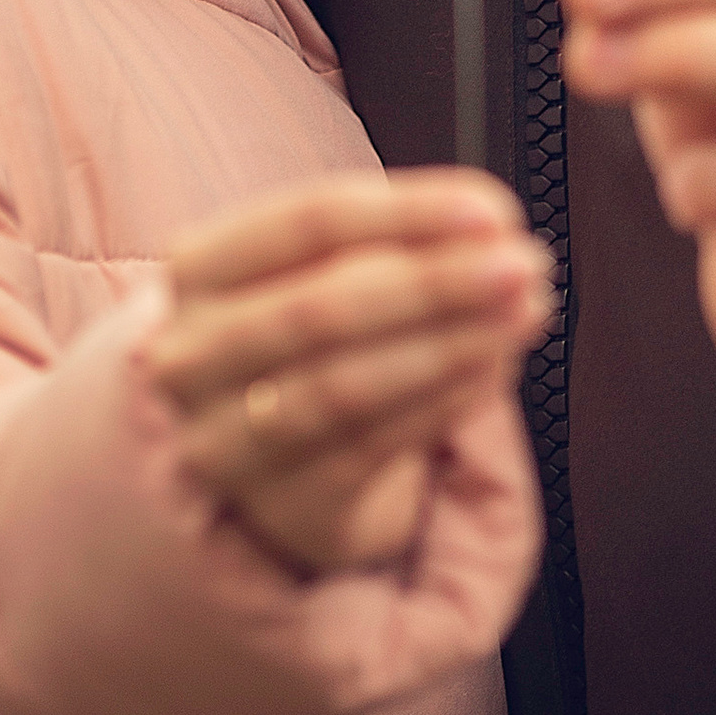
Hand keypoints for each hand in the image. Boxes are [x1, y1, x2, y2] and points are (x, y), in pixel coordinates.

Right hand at [147, 171, 551, 576]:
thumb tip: (490, 230)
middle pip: (325, 305)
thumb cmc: (302, 347)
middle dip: (437, 281)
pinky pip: (370, 447)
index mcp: (198, 269)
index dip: (409, 212)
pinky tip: (491, 373)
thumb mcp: (314, 277)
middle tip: (523, 266)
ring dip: (450, 344)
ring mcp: (223, 437)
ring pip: (346, 383)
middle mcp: (192, 352)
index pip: (307, 221)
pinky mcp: (279, 503)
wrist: (262, 467)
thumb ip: (388, 247)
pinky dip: (441, 405)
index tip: (491, 211)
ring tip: (522, 317)